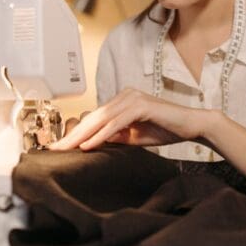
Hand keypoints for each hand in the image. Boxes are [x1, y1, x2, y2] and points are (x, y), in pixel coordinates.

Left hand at [49, 88, 205, 150]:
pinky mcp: (140, 106)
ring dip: (82, 136)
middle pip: (92, 118)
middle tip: (54, 149)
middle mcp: (124, 96)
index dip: (75, 134)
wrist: (191, 126)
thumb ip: (115, 136)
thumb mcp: (134, 136)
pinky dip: (101, 135)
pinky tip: (88, 145)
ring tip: (66, 149)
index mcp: (122, 101)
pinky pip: (116, 123)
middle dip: (72, 135)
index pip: (94, 119)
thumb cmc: (165, 129)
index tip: (60, 148)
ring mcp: (132, 99)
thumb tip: (94, 143)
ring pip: (101, 120)